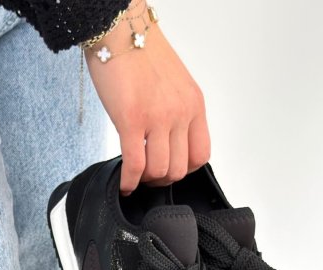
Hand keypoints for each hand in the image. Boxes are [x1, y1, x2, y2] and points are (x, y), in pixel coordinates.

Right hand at [85, 4, 210, 194]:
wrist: (121, 32)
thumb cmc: (143, 55)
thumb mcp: (175, 85)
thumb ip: (177, 113)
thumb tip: (166, 142)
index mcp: (194, 105)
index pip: (201, 155)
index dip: (185, 169)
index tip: (170, 168)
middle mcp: (180, 113)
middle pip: (179, 168)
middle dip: (163, 178)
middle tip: (149, 175)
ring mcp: (157, 118)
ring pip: (159, 171)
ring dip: (146, 180)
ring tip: (136, 175)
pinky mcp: (131, 120)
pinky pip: (135, 164)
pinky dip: (129, 182)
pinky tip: (124, 185)